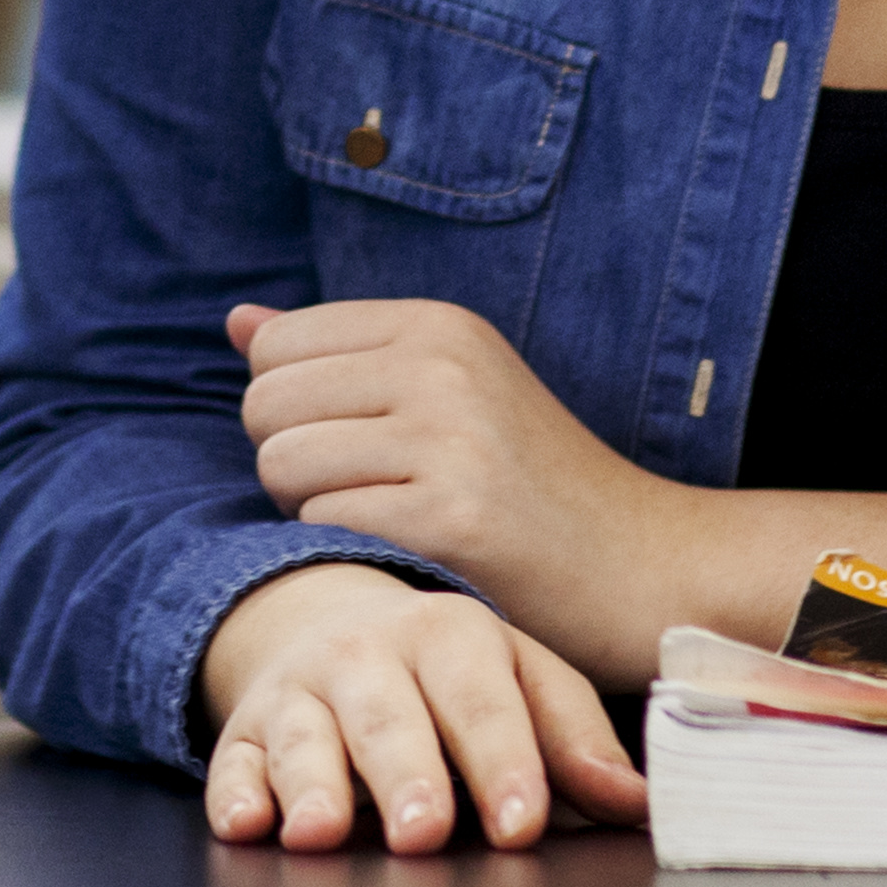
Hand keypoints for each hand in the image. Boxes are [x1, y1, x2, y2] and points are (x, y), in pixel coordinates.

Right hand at [195, 560, 644, 853]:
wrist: (328, 619)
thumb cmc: (449, 673)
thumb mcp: (520, 678)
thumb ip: (574, 738)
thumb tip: (637, 804)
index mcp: (450, 636)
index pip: (482, 699)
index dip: (503, 761)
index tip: (522, 824)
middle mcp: (367, 655)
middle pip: (386, 715)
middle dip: (405, 773)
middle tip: (424, 832)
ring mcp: (299, 690)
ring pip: (303, 735)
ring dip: (312, 784)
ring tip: (321, 832)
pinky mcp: (246, 731)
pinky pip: (233, 761)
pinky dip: (234, 793)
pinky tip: (246, 825)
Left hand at [234, 295, 676, 677]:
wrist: (648, 565)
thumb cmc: (535, 484)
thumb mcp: (452, 388)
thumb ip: (341, 354)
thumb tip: (238, 321)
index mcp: (437, 325)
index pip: (276, 345)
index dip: (292, 405)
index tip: (352, 441)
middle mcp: (440, 367)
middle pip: (264, 404)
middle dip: (290, 459)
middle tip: (365, 491)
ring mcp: (449, 440)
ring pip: (280, 465)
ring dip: (312, 508)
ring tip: (389, 519)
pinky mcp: (453, 519)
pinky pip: (323, 522)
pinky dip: (349, 549)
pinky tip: (411, 553)